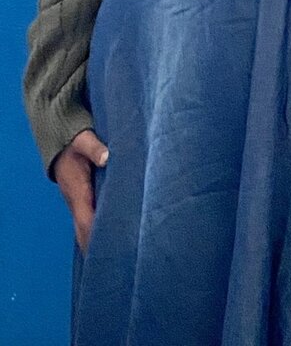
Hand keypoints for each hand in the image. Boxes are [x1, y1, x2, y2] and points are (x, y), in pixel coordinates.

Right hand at [53, 129, 108, 254]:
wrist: (61, 144)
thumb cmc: (74, 143)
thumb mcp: (84, 140)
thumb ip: (94, 148)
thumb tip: (107, 158)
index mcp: (77, 191)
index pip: (85, 219)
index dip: (95, 234)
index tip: (109, 247)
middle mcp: (76, 201)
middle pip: (85, 230)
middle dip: (97, 245)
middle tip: (118, 260)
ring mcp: (78, 203)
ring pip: (87, 227)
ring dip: (98, 240)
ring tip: (118, 255)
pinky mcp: (83, 200)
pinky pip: (89, 220)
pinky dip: (97, 231)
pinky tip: (111, 238)